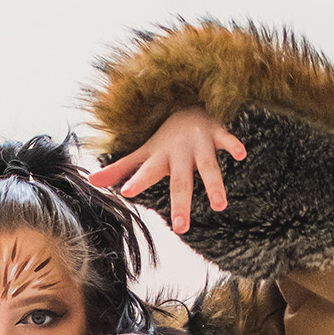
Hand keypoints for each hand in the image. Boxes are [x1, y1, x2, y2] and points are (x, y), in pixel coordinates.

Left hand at [89, 105, 246, 238]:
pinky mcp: (217, 134)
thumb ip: (121, 169)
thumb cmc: (165, 138)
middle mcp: (180, 153)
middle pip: (180, 182)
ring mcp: (199, 143)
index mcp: (160, 158)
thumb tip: (91, 181)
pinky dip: (234, 145)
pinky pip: (227, 139)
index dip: (138, 180)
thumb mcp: (143, 152)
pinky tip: (242, 154)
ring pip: (207, 167)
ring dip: (214, 184)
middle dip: (180, 203)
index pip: (147, 171)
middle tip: (180, 229)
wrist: (187, 105)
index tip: (127, 192)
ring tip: (220, 206)